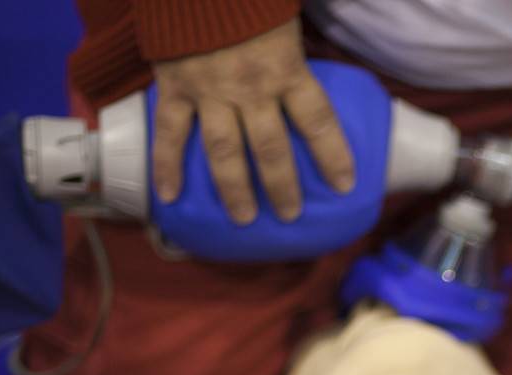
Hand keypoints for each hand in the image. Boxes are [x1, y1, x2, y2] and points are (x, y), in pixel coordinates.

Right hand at [151, 18, 354, 224]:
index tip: (345, 186)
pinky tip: (169, 195)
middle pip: (271, 149)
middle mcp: (251, 88)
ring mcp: (210, 91)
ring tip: (244, 218)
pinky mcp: (175, 86)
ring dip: (234, 189)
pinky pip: (171, 132)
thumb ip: (296, 50)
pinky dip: (166, 164)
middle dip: (282, 186)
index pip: (318, 121)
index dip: (333, 155)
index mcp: (286, 68)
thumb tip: (310, 71)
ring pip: (224, 151)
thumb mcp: (285, 17)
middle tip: (289, 215)